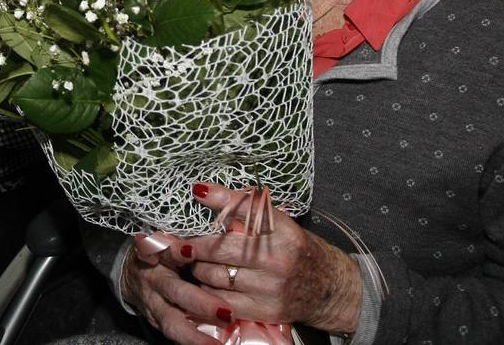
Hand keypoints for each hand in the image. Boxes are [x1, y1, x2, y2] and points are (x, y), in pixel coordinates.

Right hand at [120, 236, 233, 343]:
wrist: (129, 274)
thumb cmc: (160, 253)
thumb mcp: (167, 241)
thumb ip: (187, 240)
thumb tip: (225, 234)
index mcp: (156, 253)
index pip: (162, 249)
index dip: (175, 251)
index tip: (191, 250)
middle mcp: (153, 279)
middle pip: (174, 291)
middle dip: (200, 303)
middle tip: (226, 312)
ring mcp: (152, 303)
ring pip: (171, 321)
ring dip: (194, 335)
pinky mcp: (154, 320)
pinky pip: (171, 333)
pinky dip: (189, 340)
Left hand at [181, 183, 361, 334]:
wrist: (326, 287)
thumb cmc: (294, 248)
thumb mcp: (279, 223)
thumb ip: (245, 210)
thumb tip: (203, 192)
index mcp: (282, 231)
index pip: (246, 210)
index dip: (219, 200)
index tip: (196, 192)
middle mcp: (277, 258)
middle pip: (220, 248)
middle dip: (192, 245)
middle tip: (177, 241)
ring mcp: (271, 288)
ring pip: (215, 276)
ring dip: (197, 268)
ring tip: (191, 261)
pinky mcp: (265, 311)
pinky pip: (221, 301)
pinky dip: (206, 291)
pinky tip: (203, 282)